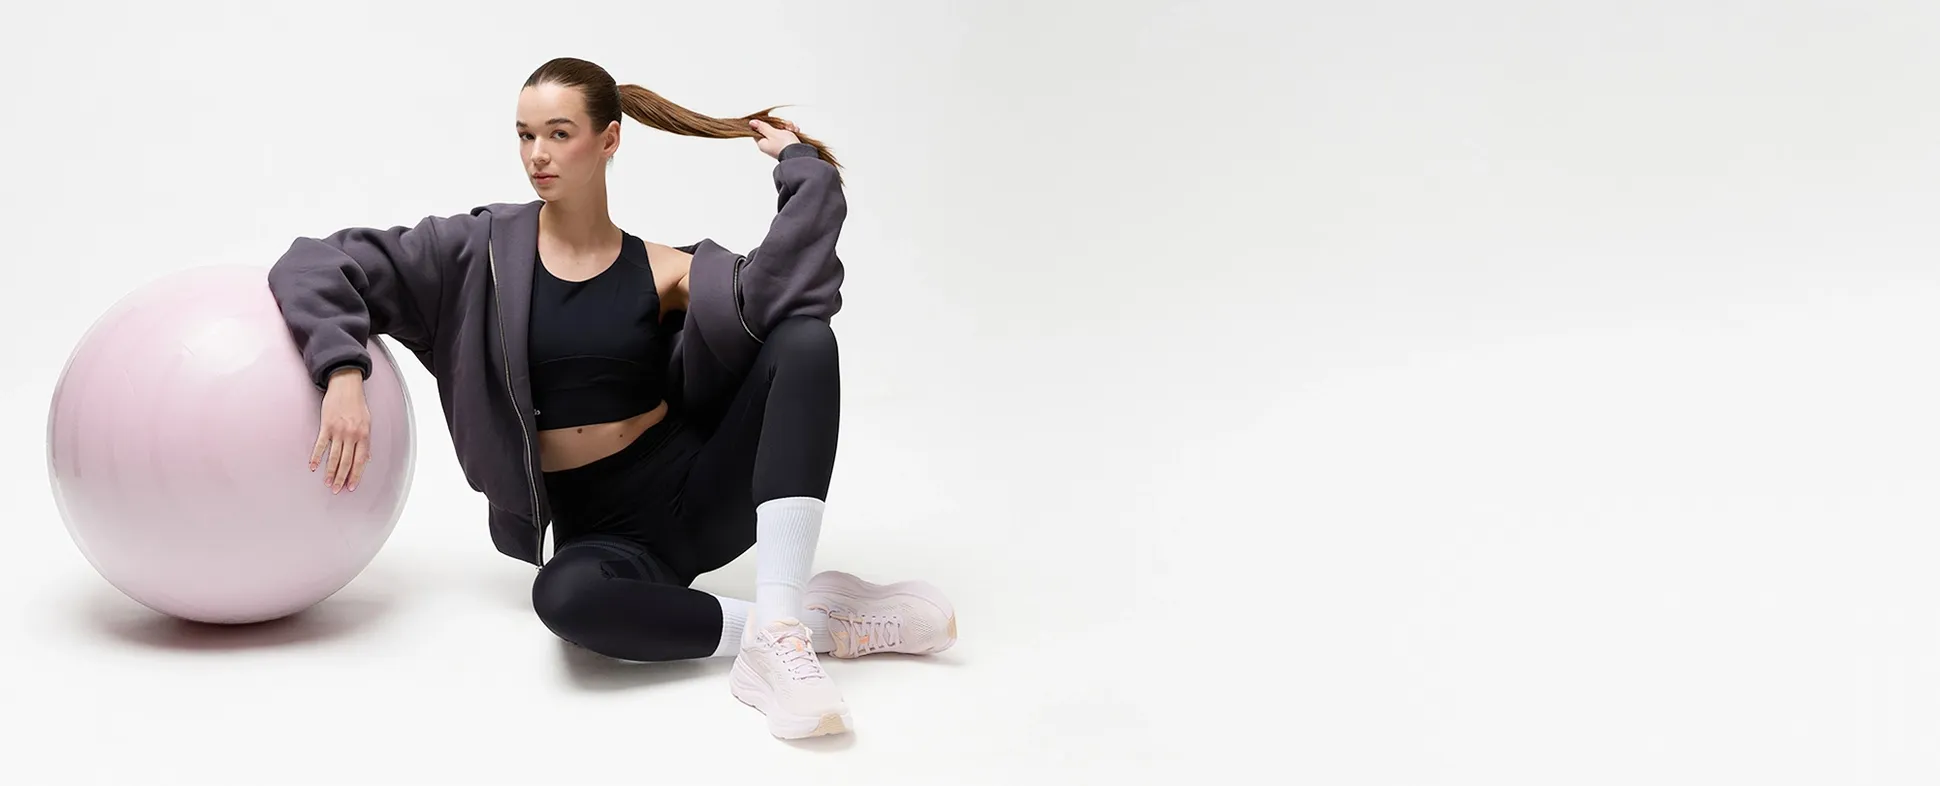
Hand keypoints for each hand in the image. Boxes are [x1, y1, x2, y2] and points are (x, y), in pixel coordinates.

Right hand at [312, 372, 370, 493]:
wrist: (346, 385)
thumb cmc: (357, 404)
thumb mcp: (368, 422)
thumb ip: (366, 441)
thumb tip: (368, 459)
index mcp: (364, 435)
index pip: (360, 461)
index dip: (356, 475)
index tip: (351, 487)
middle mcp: (352, 435)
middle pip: (347, 462)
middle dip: (341, 478)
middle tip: (336, 490)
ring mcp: (339, 430)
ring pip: (334, 457)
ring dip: (330, 472)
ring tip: (327, 483)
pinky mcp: (326, 425)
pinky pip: (321, 445)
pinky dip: (316, 457)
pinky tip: (313, 466)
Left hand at [750, 118, 801, 159]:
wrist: (799, 154)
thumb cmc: (785, 146)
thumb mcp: (772, 133)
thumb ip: (762, 127)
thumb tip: (752, 123)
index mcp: (762, 143)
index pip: (758, 130)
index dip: (764, 123)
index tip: (770, 120)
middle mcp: (770, 145)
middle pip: (771, 129)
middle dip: (779, 125)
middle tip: (783, 126)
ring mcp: (779, 145)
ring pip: (781, 130)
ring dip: (787, 127)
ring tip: (791, 129)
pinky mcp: (787, 144)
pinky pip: (788, 134)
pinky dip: (792, 131)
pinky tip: (795, 131)